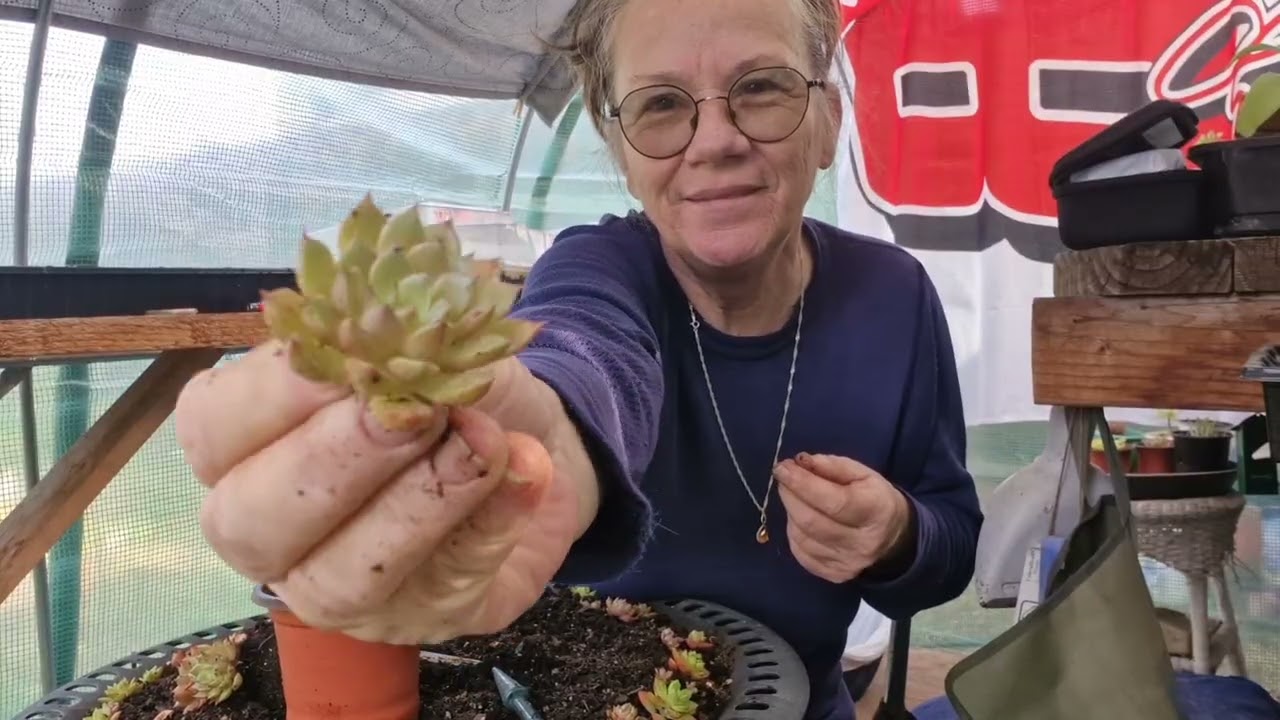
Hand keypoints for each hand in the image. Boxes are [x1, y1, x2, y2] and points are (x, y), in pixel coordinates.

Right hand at [174, 341, 588, 644]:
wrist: (532, 436)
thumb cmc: (443, 385)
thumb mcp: (416, 341)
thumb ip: (388, 343)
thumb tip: (388, 346)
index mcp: (246, 449)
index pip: (213, 429)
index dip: (270, 396)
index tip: (343, 356)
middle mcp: (273, 533)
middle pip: (255, 523)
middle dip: (333, 463)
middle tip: (411, 415)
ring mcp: (342, 594)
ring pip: (344, 578)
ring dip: (418, 502)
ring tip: (483, 442)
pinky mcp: (426, 618)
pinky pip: (450, 582)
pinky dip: (495, 518)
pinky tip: (529, 468)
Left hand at [773, 453, 912, 583]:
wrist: (894, 539)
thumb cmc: (874, 498)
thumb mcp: (862, 473)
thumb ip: (832, 465)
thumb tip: (800, 462)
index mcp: (875, 511)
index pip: (833, 500)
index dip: (802, 483)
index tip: (782, 468)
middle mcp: (862, 543)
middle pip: (811, 521)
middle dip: (789, 495)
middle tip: (784, 478)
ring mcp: (847, 563)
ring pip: (801, 537)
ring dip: (790, 512)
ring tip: (795, 497)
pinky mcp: (834, 575)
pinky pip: (800, 552)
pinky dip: (794, 532)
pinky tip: (799, 519)